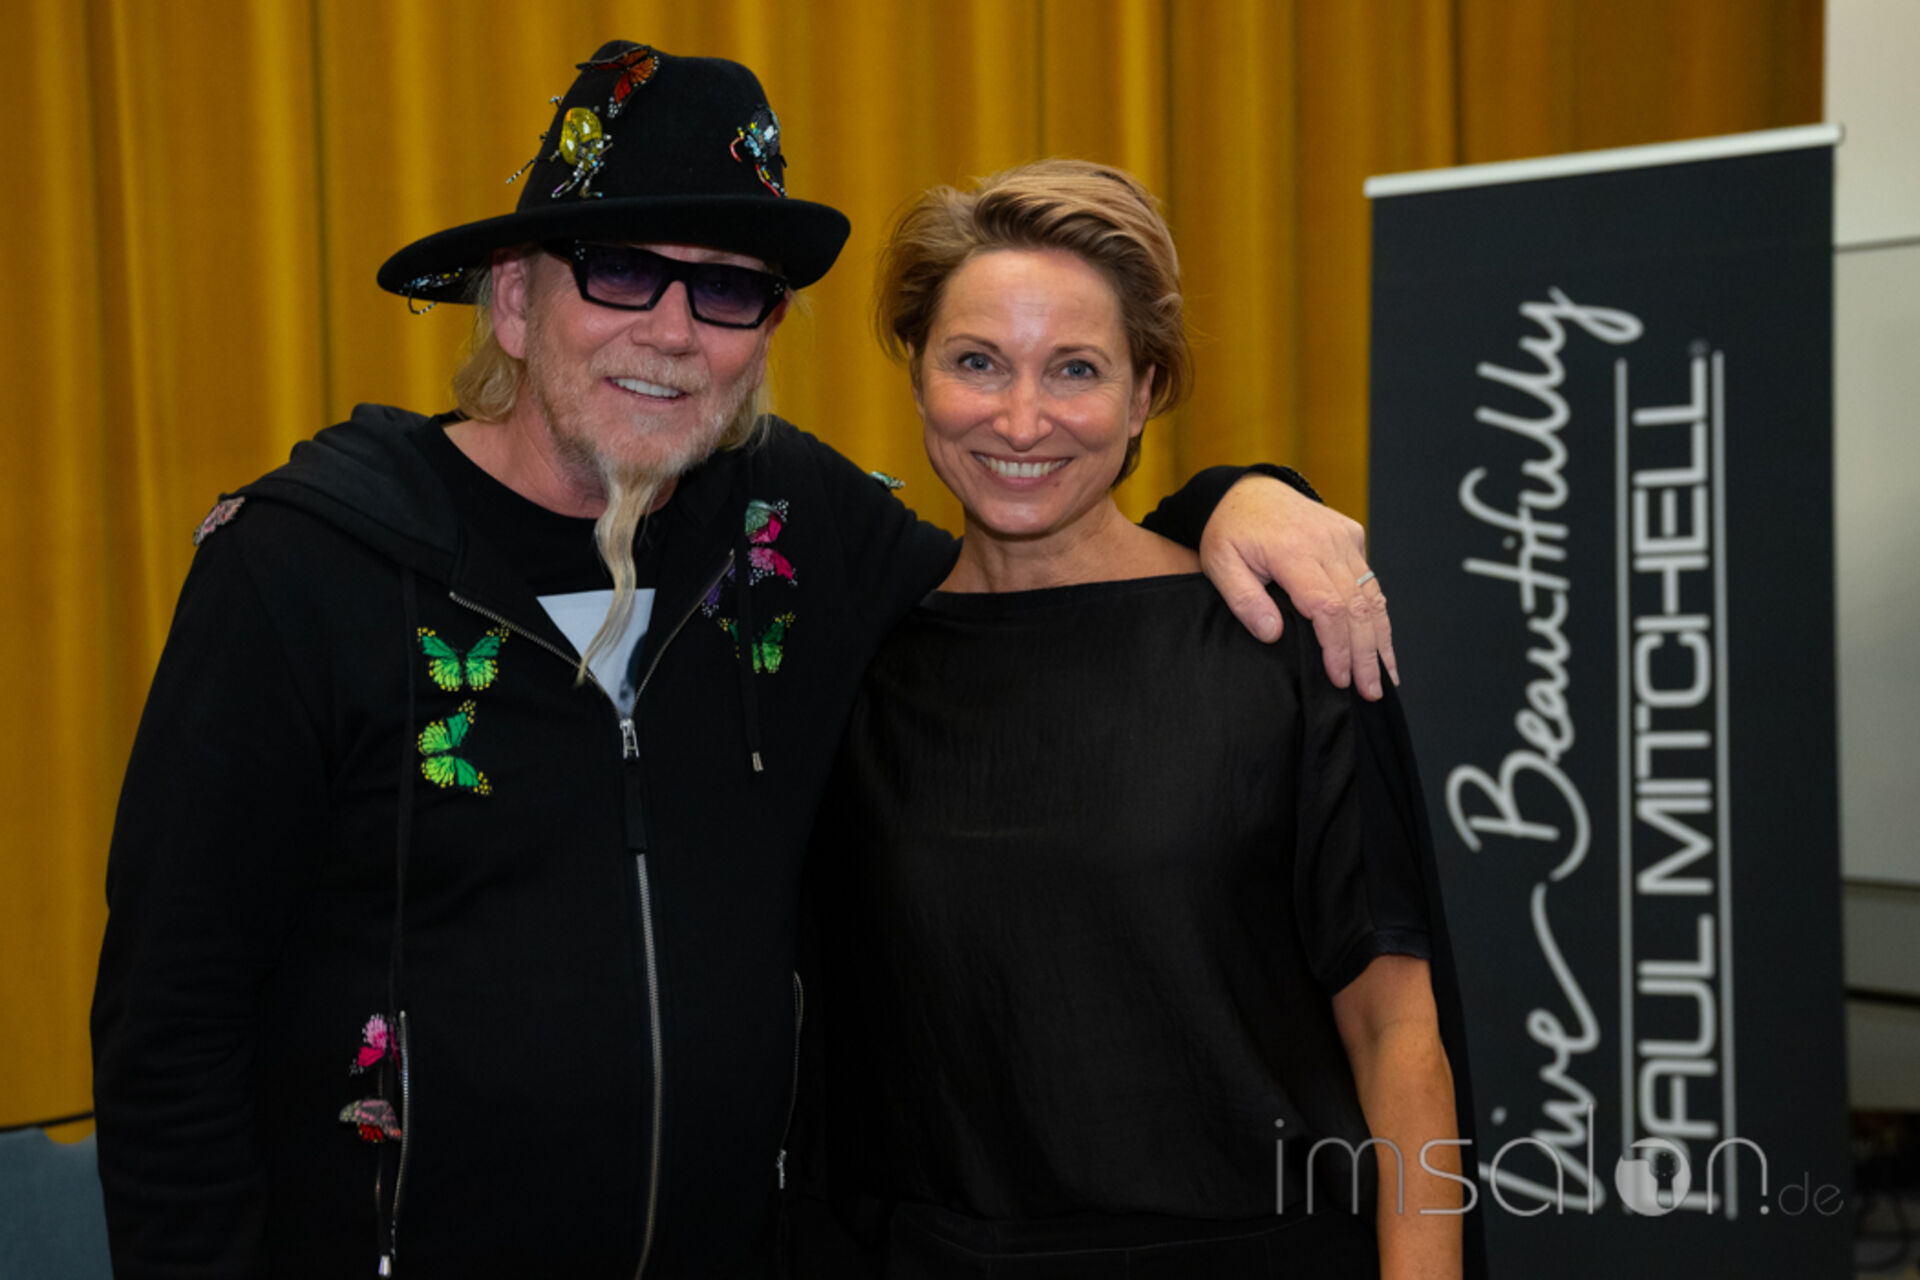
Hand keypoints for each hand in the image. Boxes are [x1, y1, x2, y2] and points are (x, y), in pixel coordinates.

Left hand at [1197, 474, 1396, 698]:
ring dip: (1381, 638)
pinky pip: (1369, 580)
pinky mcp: (1351, 535)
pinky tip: (1381, 642)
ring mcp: (1343, 537)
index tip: (1339, 679)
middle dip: (1367, 653)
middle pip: (1358, 606)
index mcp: (1293, 551)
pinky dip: (1378, 613)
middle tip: (1371, 692)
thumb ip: (1244, 601)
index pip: (1327, 607)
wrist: (1245, 490)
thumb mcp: (1220, 565)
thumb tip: (1272, 634)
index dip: (1337, 647)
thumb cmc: (1230, 531)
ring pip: (1372, 594)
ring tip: (1385, 676)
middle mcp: (1326, 542)